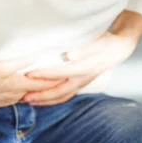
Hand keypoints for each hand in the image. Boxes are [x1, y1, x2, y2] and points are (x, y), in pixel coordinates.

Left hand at [23, 30, 139, 105]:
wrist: (117, 50)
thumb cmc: (105, 42)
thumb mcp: (98, 42)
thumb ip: (84, 49)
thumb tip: (69, 55)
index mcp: (84, 68)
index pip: (61, 73)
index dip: (44, 75)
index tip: (29, 74)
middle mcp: (82, 79)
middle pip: (59, 92)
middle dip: (41, 95)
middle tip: (24, 96)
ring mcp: (81, 84)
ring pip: (61, 97)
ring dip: (45, 100)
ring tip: (28, 101)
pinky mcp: (79, 84)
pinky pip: (64, 96)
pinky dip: (52, 99)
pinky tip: (40, 99)